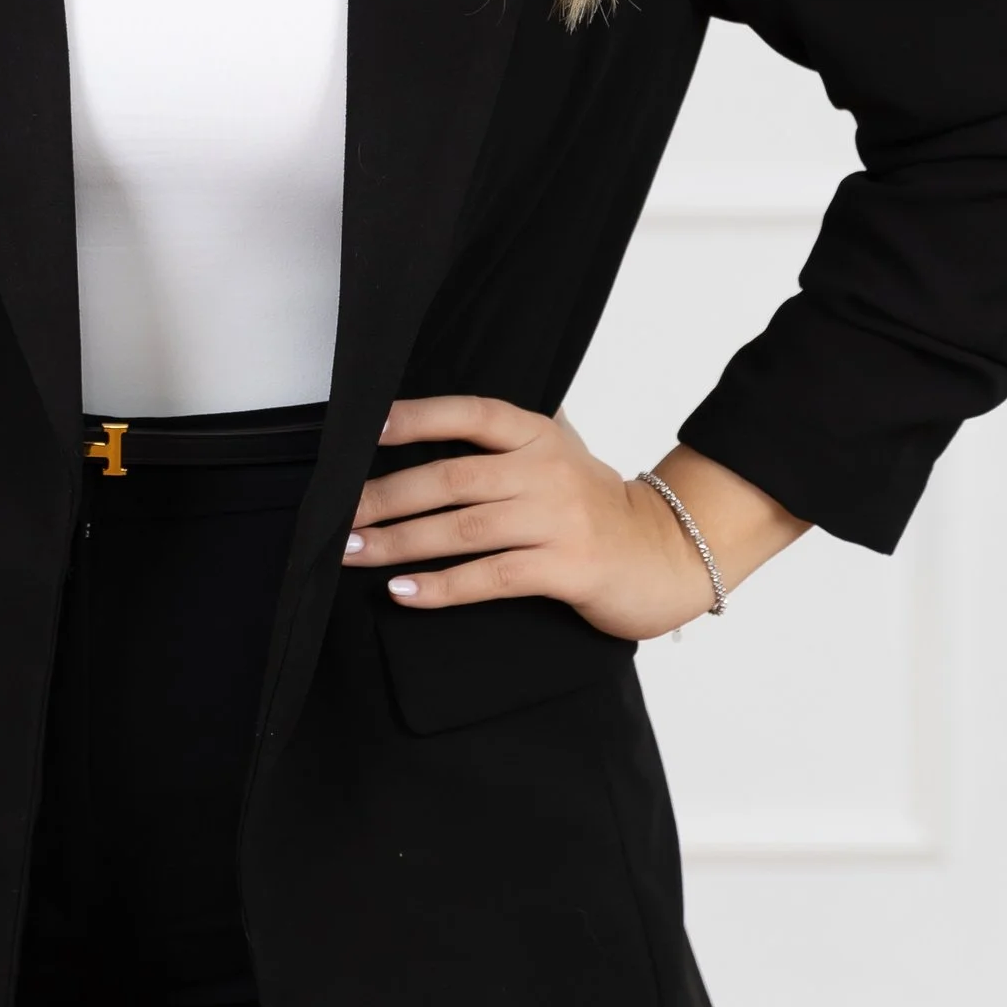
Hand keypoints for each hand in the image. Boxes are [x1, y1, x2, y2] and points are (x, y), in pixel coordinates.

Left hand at [341, 394, 807, 642]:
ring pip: (462, 529)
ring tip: (353, 552)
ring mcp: (556, 520)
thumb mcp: (558, 453)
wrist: (667, 553)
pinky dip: (441, 586)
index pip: (471, 414)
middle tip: (339, 515)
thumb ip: (505, 438)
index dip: (418, 418)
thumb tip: (424, 427)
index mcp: (539, 435)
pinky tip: (403, 592)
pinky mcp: (565, 569)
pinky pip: (489, 576)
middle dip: (386, 497)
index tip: (366, 428)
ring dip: (399, 543)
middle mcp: (545, 470)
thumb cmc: (596, 506)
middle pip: (452, 479)